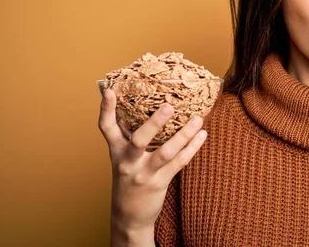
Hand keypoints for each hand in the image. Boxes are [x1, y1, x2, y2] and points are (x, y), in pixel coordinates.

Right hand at [98, 88, 207, 232]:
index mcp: (116, 152)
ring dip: (184, 134)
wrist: (128, 217)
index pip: (106, 128)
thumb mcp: (122, 159)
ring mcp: (144, 174)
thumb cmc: (129, 180)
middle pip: (138, 140)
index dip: (106, 109)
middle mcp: (128, 162)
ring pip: (166, 152)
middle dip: (154, 123)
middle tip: (169, 106)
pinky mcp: (159, 183)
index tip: (110, 91)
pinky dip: (192, 147)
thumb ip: (128, 137)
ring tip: (198, 119)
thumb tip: (143, 108)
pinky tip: (202, 135)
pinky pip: (179, 163)